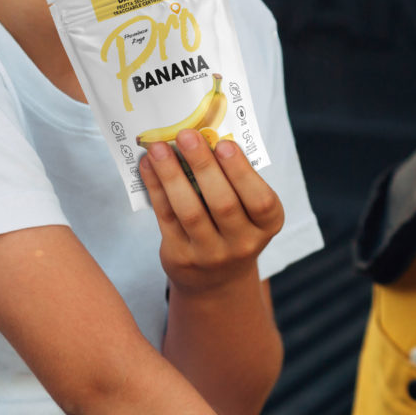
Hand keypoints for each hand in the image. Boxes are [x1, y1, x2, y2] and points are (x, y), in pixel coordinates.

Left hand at [139, 131, 284, 296]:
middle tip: (186, 135)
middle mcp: (243, 244)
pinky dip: (156, 188)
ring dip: (172, 175)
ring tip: (159, 148)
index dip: (242, 172)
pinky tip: (148, 165)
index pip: (260, 200)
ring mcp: (210, 254)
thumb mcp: (247, 212)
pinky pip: (166, 217)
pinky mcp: (181, 257)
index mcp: (267, 226)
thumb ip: (233, 182)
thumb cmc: (233, 228)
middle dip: (203, 166)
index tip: (223, 143)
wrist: (215, 279)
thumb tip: (204, 140)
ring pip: (190, 211)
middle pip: (223, 203)